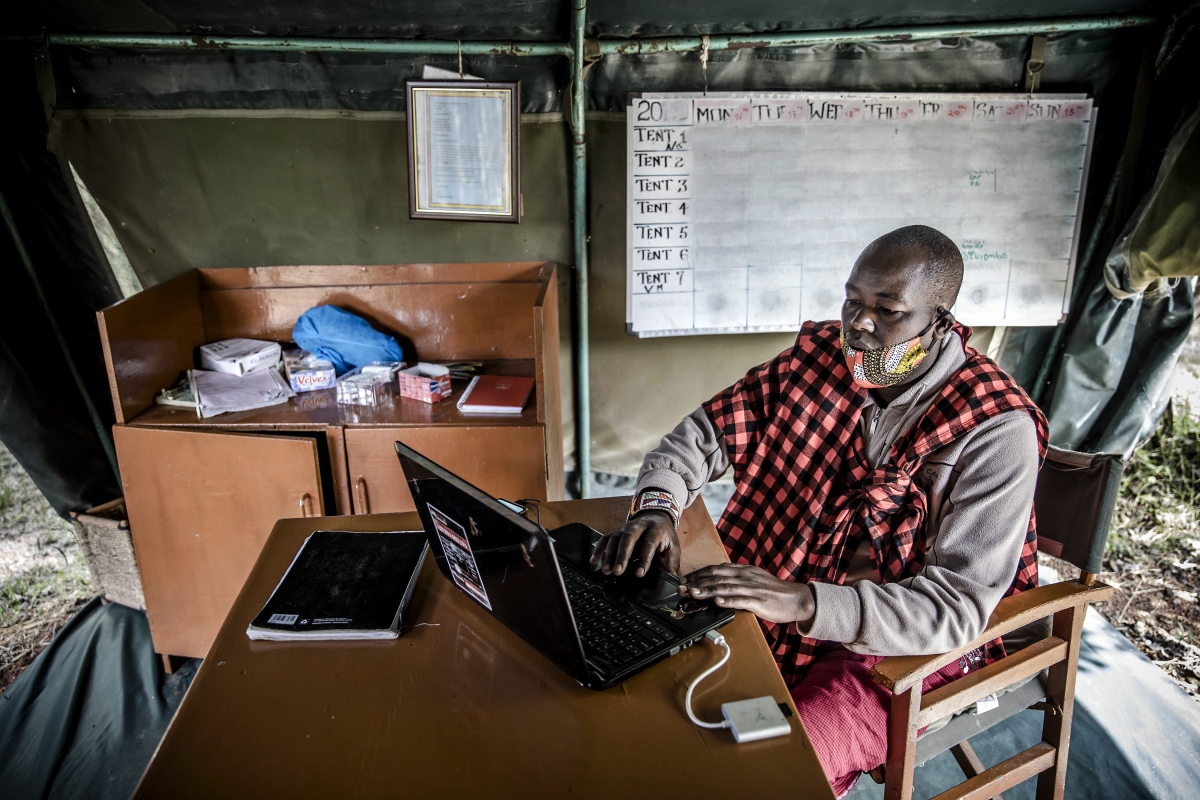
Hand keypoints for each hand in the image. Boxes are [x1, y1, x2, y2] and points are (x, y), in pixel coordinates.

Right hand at [590, 511, 680, 576]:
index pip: (649, 544)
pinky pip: (605, 538)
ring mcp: (626, 527)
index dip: (644, 559)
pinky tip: (594, 561)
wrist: (656, 515)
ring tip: (607, 571)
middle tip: (618, 572)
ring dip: (609, 555)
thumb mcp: (673, 545)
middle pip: (628, 539)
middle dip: (622, 556)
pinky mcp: (617, 530)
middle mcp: (638, 526)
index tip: (639, 573)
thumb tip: (672, 578)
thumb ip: (672, 561)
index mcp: (655, 529)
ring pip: (615, 538)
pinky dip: (598, 549)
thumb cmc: (664, 535)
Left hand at [679, 564, 814, 625]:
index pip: (716, 569)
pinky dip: (729, 601)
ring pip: (726, 587)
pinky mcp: (759, 601)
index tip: (684, 579)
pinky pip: (742, 600)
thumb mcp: (753, 579)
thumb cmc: (774, 591)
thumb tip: (717, 582)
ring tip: (693, 593)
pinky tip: (718, 602)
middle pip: (717, 577)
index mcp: (743, 570)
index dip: (698, 574)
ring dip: (707, 590)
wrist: (797, 599)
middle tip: (681, 587)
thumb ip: (736, 579)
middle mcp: (746, 577)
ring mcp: (752, 588)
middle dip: (697, 582)